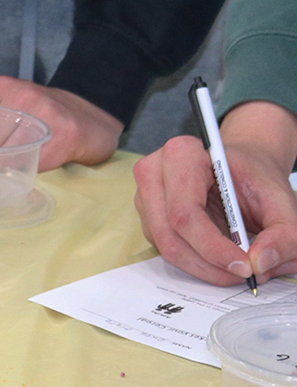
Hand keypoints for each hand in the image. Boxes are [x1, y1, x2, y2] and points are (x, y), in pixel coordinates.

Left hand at [0, 75, 121, 169]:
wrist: (92, 116)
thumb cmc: (40, 115)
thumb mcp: (3, 107)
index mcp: (0, 88)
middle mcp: (20, 97)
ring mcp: (43, 115)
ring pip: (1, 157)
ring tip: (4, 170)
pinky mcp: (64, 135)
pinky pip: (29, 164)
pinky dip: (22, 173)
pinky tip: (25, 169)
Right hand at [135, 101, 296, 286]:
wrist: (240, 169)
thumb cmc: (253, 178)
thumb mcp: (281, 200)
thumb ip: (284, 233)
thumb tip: (260, 264)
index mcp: (182, 155)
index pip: (185, 212)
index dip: (213, 247)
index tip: (245, 267)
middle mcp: (154, 173)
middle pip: (170, 235)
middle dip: (210, 265)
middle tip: (244, 274)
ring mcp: (145, 195)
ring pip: (166, 247)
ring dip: (204, 268)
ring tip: (237, 266)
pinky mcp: (148, 216)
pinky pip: (166, 250)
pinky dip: (197, 263)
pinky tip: (220, 256)